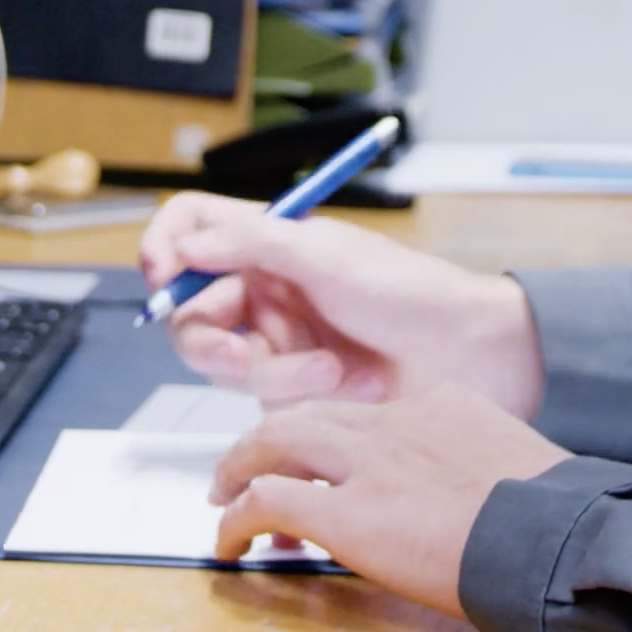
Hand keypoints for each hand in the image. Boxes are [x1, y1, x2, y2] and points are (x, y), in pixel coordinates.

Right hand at [137, 193, 546, 412]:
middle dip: (214, 343)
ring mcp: (276, 343)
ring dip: (277, 374)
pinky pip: (261, 404)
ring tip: (333, 372)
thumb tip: (185, 242)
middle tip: (243, 360)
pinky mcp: (293, 393)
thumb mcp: (325, 256)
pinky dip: (300, 399)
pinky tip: (349, 387)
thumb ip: (250, 242)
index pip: (189, 227)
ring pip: (225, 367)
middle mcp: (263, 290)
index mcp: (267, 242)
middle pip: (190, 313)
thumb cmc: (408, 292)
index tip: (164, 276)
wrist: (467, 357)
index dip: (165, 247)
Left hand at [208, 389, 570, 615]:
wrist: (557, 537)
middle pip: (310, 413)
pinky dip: (236, 518)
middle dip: (268, 437)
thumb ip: (480, 468)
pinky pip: (267, 500)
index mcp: (443, 406)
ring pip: (277, 440)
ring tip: (221, 492)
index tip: (324, 465)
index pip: (368, 412)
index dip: (333, 440)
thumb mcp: (520, 467)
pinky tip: (228, 541)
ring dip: (240, 465)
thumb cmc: (557, 517)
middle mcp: (397, 422)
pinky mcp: (347, 512)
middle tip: (242, 464)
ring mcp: (368, 463)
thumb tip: (476, 503)